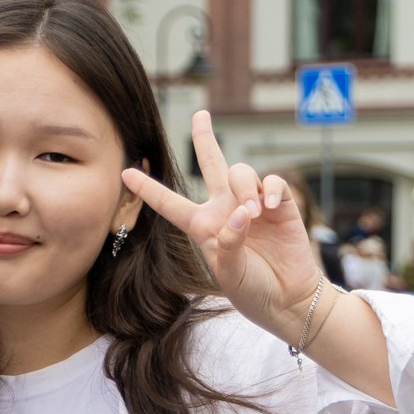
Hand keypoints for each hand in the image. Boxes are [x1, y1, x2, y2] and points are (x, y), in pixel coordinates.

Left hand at [124, 111, 327, 340]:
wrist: (288, 298)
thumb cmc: (252, 290)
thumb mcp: (230, 274)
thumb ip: (230, 244)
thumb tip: (241, 214)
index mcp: (202, 227)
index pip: (170, 204)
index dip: (148, 189)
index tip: (125, 172)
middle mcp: (225, 209)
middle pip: (211, 164)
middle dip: (204, 138)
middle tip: (200, 114)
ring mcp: (253, 204)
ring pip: (240, 172)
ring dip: (243, 188)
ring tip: (253, 214)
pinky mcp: (280, 204)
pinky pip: (271, 181)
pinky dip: (269, 188)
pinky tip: (268, 206)